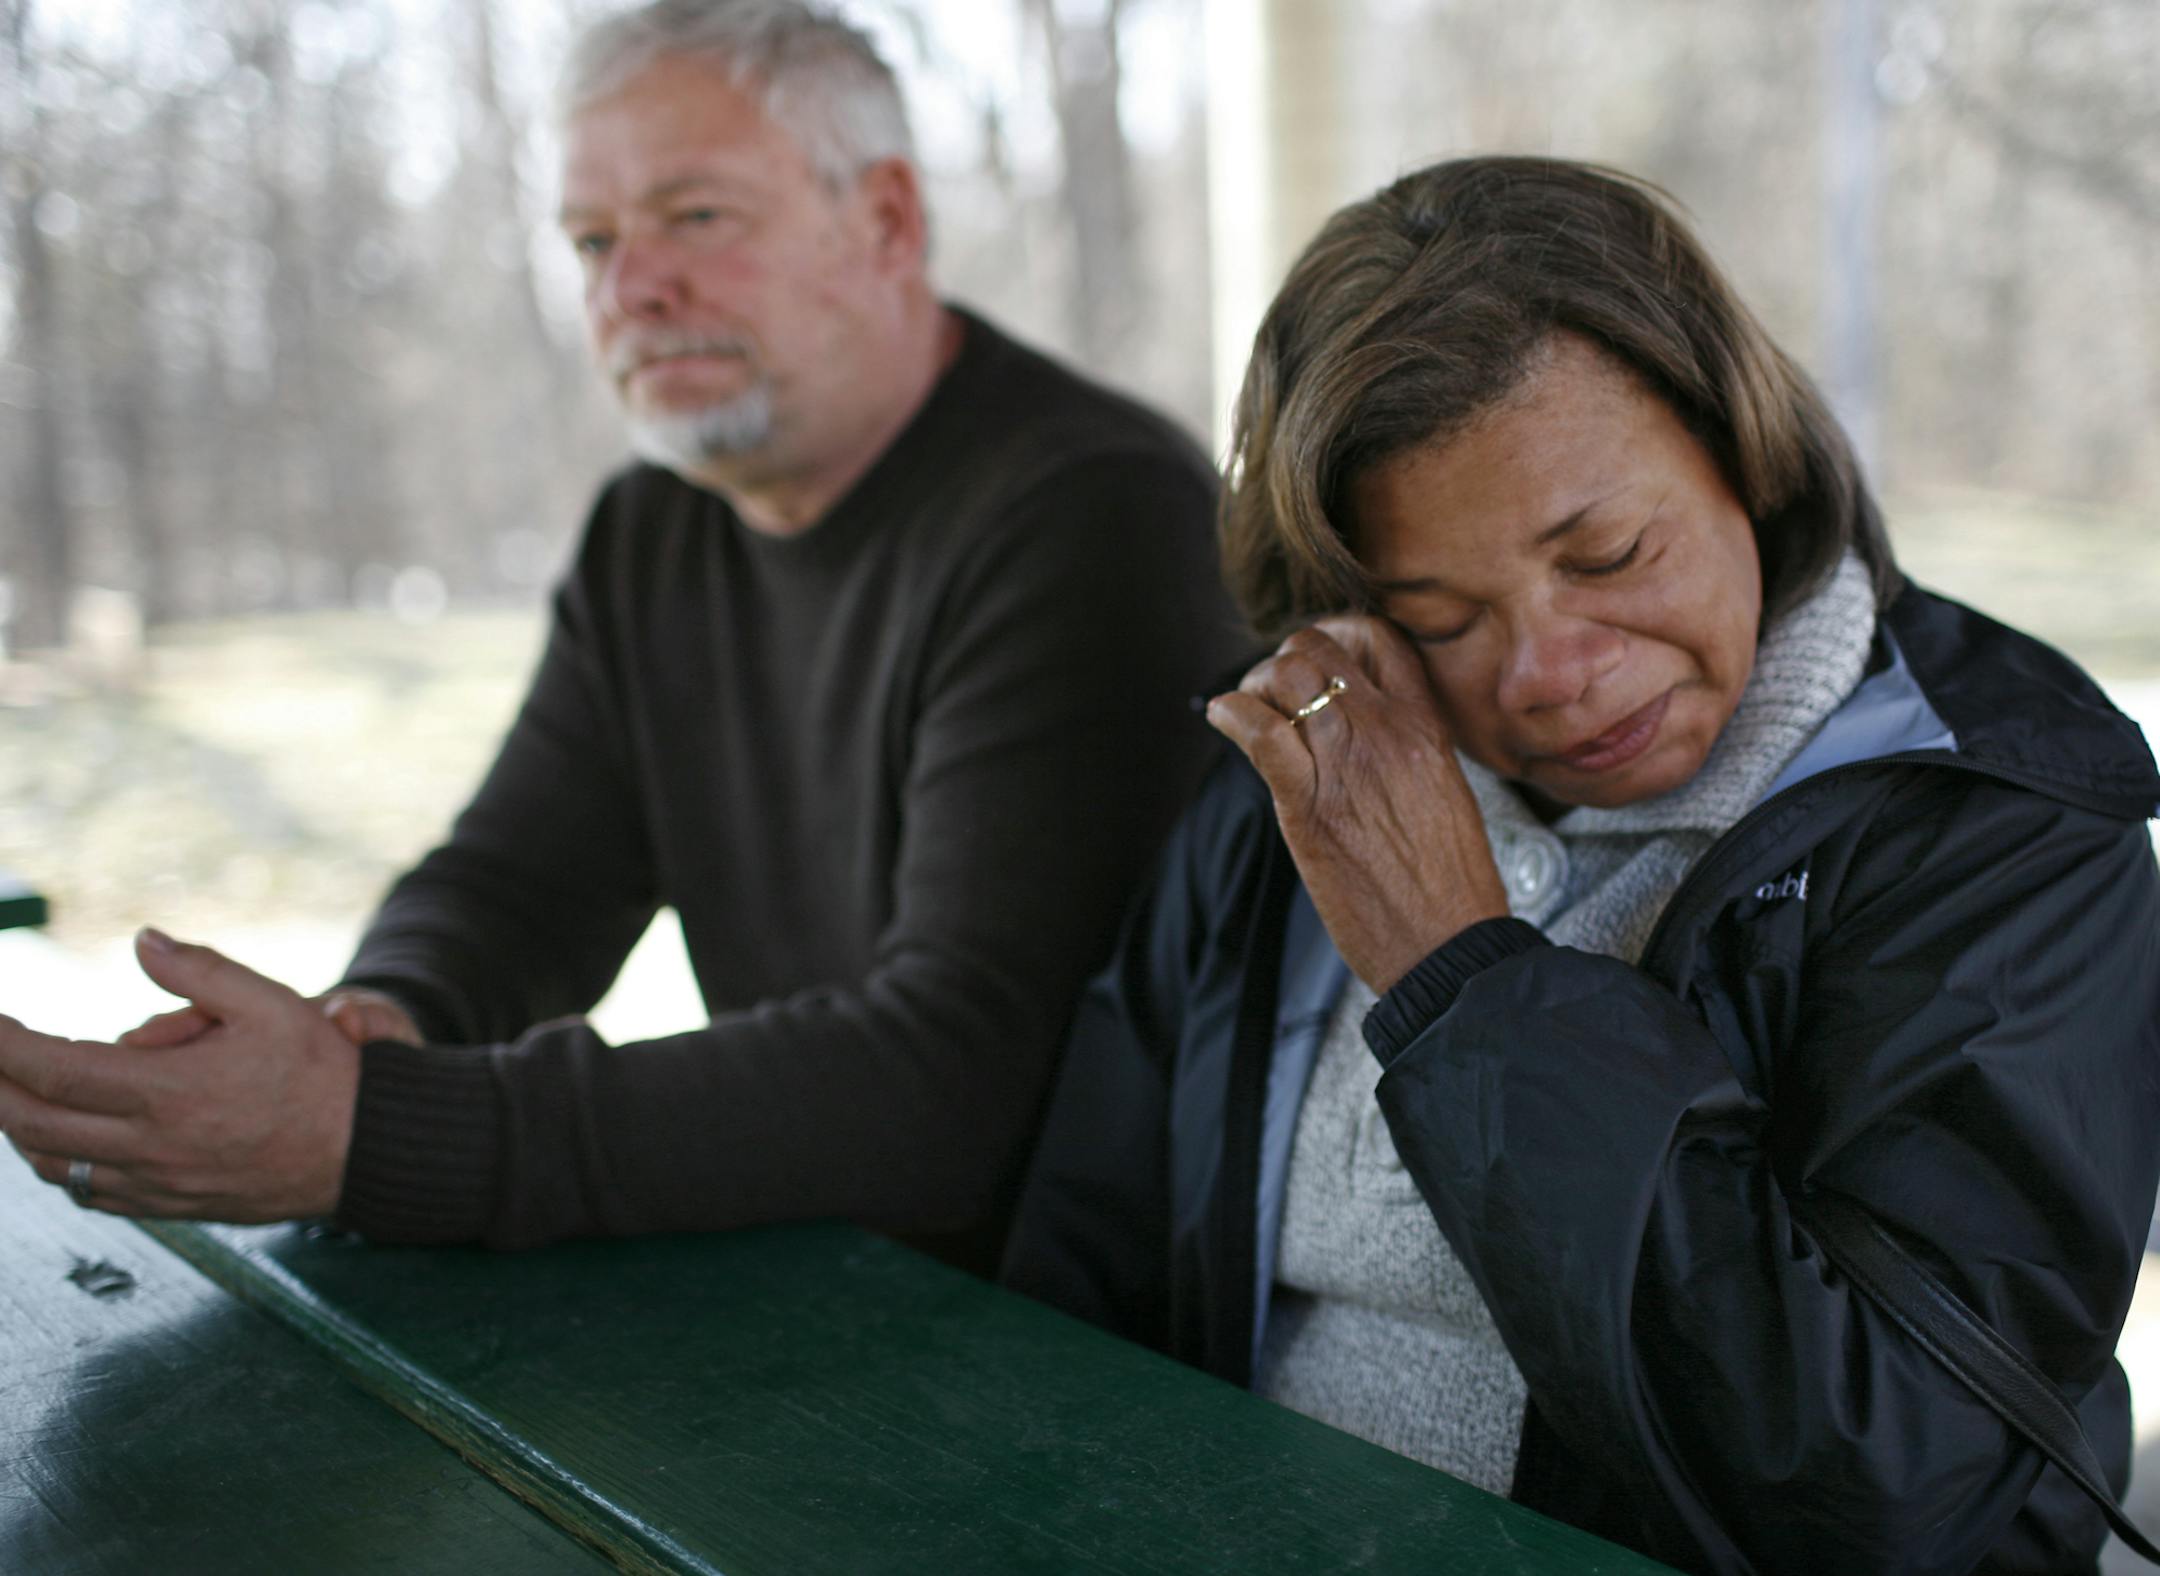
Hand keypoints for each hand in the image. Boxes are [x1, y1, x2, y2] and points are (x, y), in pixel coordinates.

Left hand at [0, 929, 362, 1220]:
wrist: (364, 1150)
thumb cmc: (322, 1076)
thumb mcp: (272, 1003)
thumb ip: (200, 971)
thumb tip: (143, 941)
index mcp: (171, 1092)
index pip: (55, 1070)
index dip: (4, 1046)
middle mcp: (152, 1145)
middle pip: (33, 1123)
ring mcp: (156, 1183)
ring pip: (53, 1164)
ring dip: (20, 1125)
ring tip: (16, 1088)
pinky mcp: (167, 1206)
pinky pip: (88, 1191)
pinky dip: (58, 1162)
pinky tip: (63, 1135)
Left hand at [1205, 616, 1508, 992]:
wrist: (1451, 946)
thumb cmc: (1449, 885)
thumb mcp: (1445, 794)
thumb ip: (1406, 753)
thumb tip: (1364, 735)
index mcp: (1425, 728)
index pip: (1379, 640)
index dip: (1335, 636)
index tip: (1315, 662)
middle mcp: (1387, 734)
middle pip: (1319, 649)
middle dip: (1283, 661)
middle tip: (1273, 696)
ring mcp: (1348, 766)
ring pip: (1286, 677)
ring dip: (1255, 686)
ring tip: (1249, 712)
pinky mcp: (1310, 807)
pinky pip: (1260, 733)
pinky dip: (1230, 714)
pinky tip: (1221, 717)